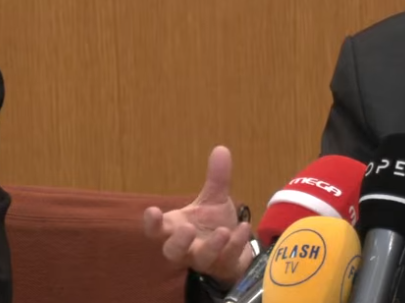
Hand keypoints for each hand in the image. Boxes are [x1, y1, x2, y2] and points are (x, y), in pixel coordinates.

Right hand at [142, 146, 254, 284]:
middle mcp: (186, 248)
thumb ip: (216, 178)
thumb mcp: (214, 199)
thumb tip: (221, 148)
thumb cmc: (213, 223)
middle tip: (187, 229)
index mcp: (176, 229)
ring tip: (223, 231)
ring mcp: (205, 259)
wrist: (233, 248)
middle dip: (178, 242)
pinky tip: (244, 228)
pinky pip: (228, 258)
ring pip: (201, 259)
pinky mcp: (224, 265)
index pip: (156, 231)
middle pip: (172, 252)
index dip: (152, 224)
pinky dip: (236, 243)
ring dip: (212, 246)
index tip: (151, 210)